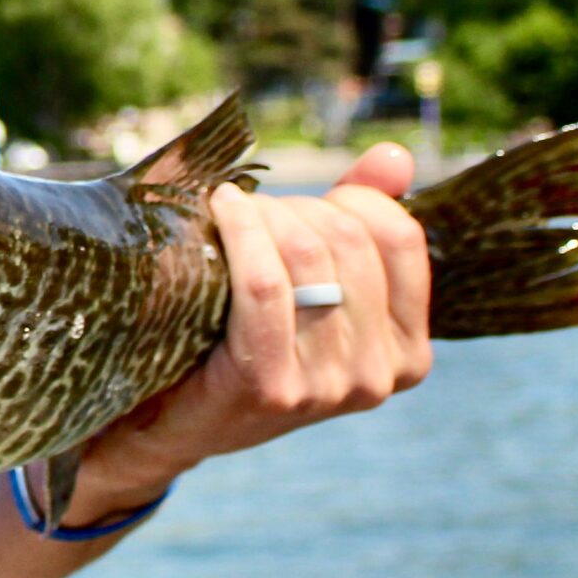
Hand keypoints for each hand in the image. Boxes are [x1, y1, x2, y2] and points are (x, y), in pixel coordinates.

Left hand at [81, 144, 433, 502]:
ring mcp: (329, 387)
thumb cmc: (243, 339)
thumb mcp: (314, 288)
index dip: (351, 198)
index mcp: (408, 351)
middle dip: (295, 207)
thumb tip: (394, 156)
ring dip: (262, 216)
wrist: (169, 421)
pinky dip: (242, 234)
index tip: (303, 202)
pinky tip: (221, 209)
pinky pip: (265, 287)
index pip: (400, 238)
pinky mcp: (272, 386)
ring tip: (230, 213)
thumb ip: (359, 222)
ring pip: (305, 256)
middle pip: (347, 241)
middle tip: (253, 209)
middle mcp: (379, 376)